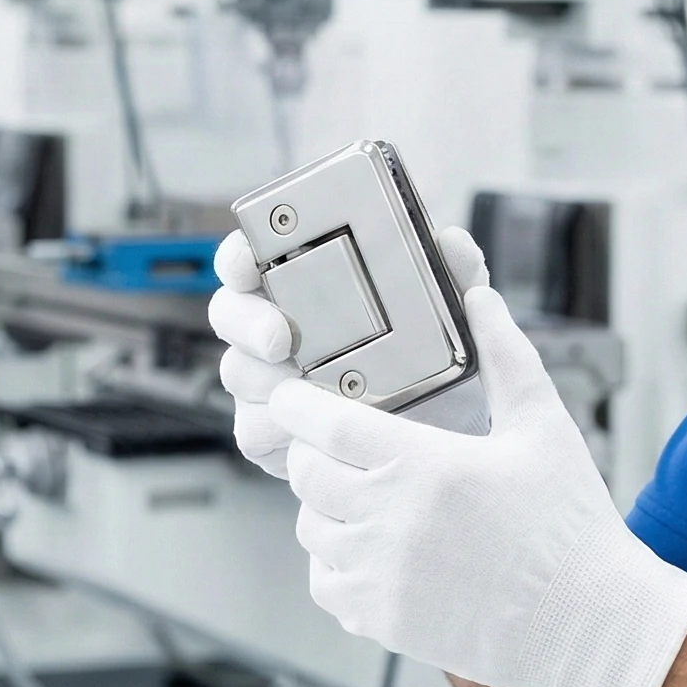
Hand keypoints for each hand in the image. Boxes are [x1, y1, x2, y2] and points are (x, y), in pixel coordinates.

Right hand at [210, 224, 489, 478]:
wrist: (444, 443)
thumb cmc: (439, 371)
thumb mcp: (455, 318)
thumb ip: (454, 276)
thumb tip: (452, 243)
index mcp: (306, 288)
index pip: (254, 258)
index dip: (240, 256)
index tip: (246, 263)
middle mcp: (277, 329)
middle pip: (231, 312)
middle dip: (247, 322)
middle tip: (280, 338)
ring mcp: (268, 381)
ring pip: (238, 371)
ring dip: (265, 379)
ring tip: (304, 387)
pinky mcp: (270, 431)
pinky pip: (251, 429)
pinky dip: (275, 429)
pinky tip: (304, 430)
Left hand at [270, 284, 686, 686]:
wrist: (591, 623)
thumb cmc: (571, 524)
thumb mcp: (545, 426)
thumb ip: (506, 356)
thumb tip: (479, 296)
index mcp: (425, 465)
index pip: (325, 425)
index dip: (296, 404)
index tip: (288, 393)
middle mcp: (391, 521)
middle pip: (308, 475)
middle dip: (314, 453)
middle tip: (337, 445)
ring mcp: (382, 577)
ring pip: (312, 530)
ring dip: (325, 508)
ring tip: (362, 496)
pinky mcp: (383, 622)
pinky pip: (326, 585)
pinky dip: (337, 564)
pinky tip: (373, 549)